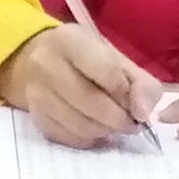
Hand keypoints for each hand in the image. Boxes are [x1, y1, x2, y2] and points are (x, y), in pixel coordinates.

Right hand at [0, 18, 166, 147]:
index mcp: (70, 40)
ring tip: (113, 123)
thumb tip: (143, 114)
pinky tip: (94, 127)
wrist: (38, 62)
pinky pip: (70, 138)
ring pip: (81, 125)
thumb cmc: (86, 60)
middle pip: (92, 102)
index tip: (136, 103)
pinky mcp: (35, 117)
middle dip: (120, 119)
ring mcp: (36, 93)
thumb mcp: (117, 59)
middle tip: (132, 122)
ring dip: (106, 130)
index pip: (107, 71)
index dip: (128, 93)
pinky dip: (89, 138)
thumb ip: (141, 84)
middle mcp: (46, 64)